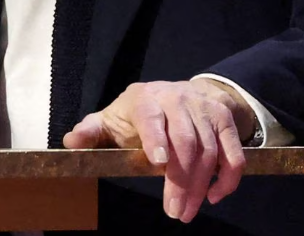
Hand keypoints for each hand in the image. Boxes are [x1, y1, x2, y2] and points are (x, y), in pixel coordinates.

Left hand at [63, 79, 253, 222]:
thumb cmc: (138, 113)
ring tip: (187, 211)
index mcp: (145, 99)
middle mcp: (177, 99)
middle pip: (185, 141)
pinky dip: (228, 178)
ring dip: (201, 186)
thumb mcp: (112, 118)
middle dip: (181, 180)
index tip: (158, 164)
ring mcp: (204, 109)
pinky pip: (233, 152)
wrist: (179, 92)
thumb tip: (70, 142)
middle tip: (175, 211)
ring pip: (209, 151)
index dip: (156, 138)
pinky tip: (214, 196)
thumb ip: (92, 131)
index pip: (151, 117)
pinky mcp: (224, 120)